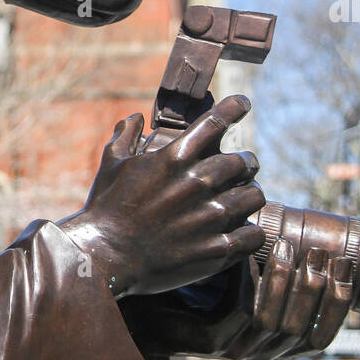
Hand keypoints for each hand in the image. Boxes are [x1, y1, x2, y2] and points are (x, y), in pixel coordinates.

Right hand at [59, 95, 264, 296]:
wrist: (104, 255)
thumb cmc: (105, 208)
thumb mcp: (111, 165)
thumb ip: (126, 137)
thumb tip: (136, 117)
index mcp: (175, 158)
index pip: (217, 121)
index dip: (235, 107)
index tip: (243, 103)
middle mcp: (198, 183)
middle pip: (245, 162)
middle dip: (245, 164)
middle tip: (241, 170)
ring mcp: (210, 217)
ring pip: (255, 196)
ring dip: (249, 196)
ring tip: (242, 201)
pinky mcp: (216, 248)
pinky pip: (254, 235)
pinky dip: (251, 232)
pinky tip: (242, 232)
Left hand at [118, 240, 355, 359]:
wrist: (149, 308)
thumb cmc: (201, 290)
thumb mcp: (248, 278)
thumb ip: (278, 269)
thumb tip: (316, 238)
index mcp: (275, 345)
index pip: (321, 337)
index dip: (338, 304)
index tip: (347, 266)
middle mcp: (260, 354)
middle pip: (303, 330)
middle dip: (316, 290)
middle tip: (320, 253)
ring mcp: (235, 350)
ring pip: (276, 322)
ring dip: (287, 283)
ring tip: (289, 248)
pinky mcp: (212, 341)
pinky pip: (245, 313)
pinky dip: (255, 284)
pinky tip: (255, 257)